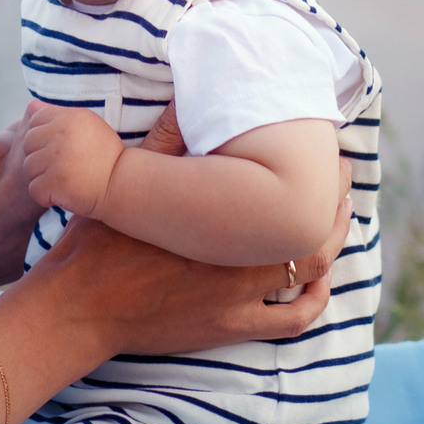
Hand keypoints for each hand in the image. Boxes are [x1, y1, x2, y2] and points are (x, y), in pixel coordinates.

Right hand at [13, 102, 345, 356]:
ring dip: (331, 242)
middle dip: (333, 197)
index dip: (318, 169)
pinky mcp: (230, 327)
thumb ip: (165, 142)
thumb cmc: (101, 245)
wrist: (81, 307)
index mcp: (219, 222)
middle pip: (311, 226)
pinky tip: (322, 284)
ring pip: (310, 270)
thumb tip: (187, 96)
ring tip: (339, 218)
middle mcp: (239, 260)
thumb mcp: (131, 182)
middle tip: (343, 175)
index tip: (328, 148)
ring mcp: (239, 299)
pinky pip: (291, 319)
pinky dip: (314, 300)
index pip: (288, 190)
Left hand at [20, 101, 124, 214]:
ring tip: (63, 181)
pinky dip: (45, 196)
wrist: (123, 186)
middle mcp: (63, 135)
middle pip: (28, 144)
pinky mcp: (56, 182)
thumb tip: (31, 105)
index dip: (42, 136)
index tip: (59, 148)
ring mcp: (58, 159)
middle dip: (40, 157)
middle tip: (61, 168)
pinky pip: (34, 189)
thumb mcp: (88, 127)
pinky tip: (62, 194)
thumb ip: (60, 115)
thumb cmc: (105, 157)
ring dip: (42, 178)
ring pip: (28, 167)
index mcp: (71, 118)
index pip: (36, 120)